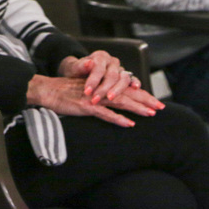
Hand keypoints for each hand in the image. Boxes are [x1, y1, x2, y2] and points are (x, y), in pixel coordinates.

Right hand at [31, 54, 164, 127]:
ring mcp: (94, 97)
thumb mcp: (85, 91)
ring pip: (120, 101)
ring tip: (151, 113)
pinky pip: (105, 113)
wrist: (47, 90)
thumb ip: (99, 94)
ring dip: (136, 108)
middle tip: (161, 107)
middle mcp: (100, 89)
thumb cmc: (64, 92)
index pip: (125, 89)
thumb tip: (112, 101)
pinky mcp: (86, 106)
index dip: (141, 94)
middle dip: (145, 100)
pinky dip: (118, 118)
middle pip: (127, 94)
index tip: (155, 101)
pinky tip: (129, 123)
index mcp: (101, 85)